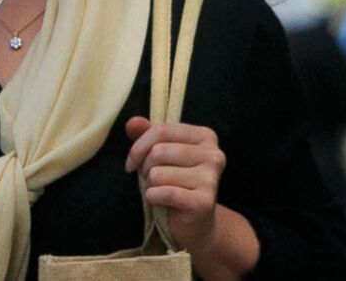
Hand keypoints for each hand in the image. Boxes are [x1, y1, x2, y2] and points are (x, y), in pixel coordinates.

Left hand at [125, 116, 225, 254]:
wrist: (195, 224)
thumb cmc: (175, 183)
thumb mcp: (161, 155)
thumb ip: (147, 135)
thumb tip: (132, 122)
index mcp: (205, 136)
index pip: (162, 130)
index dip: (139, 146)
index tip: (131, 163)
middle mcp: (214, 154)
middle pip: (159, 151)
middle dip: (145, 168)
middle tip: (151, 180)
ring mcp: (211, 178)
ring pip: (158, 173)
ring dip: (150, 184)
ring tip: (160, 190)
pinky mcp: (204, 201)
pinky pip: (165, 192)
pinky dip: (154, 197)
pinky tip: (160, 201)